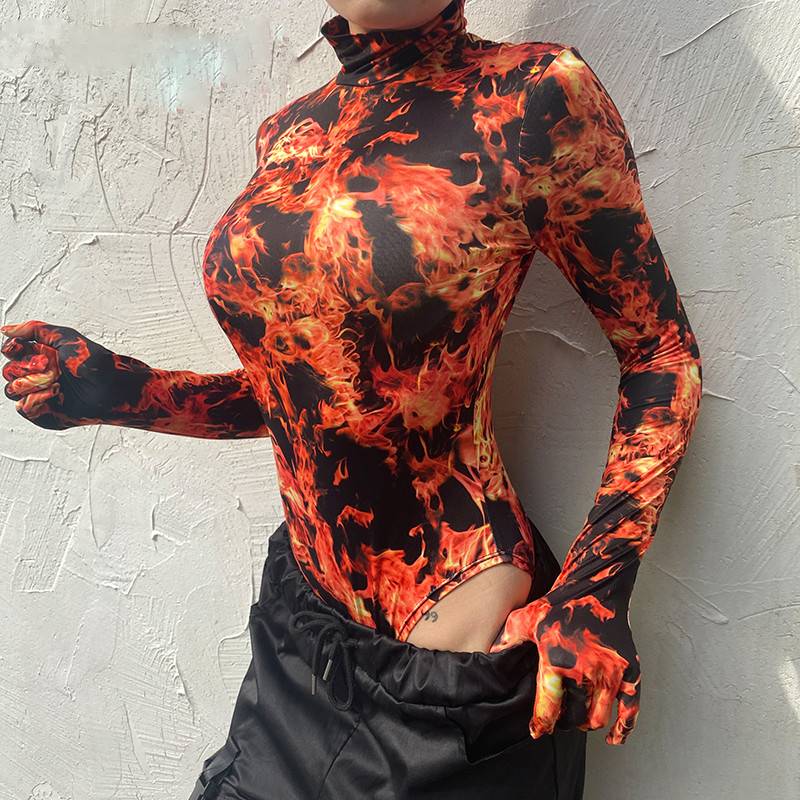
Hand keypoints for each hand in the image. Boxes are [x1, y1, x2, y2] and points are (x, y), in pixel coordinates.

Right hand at [1, 319, 122, 429]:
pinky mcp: (45, 413)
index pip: (11, 352)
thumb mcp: (65, 337)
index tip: (20, 347)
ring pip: (11, 390)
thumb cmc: (94, 362)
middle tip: (49, 366)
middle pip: (8, 371)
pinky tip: (55, 393)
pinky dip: (36, 399)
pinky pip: (23, 408)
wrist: (111, 388)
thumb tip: (5, 331)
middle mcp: (39, 375)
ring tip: (55, 381)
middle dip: (25, 367)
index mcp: (42, 356)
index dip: (12, 349)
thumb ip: (35, 330)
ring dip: (30, 383)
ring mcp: (41, 395)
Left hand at [490, 578, 640, 744]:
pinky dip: (623, 728)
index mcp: (556, 661)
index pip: (548, 707)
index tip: (538, 730)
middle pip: (573, 716)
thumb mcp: (524, 619)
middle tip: (559, 720)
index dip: (541, 723)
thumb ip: (507, 641)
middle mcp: (584, 670)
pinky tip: (614, 737)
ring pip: (597, 717)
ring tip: (577, 718)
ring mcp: (609, 672)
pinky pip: (631, 709)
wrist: (593, 587)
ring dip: (586, 723)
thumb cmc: (558, 604)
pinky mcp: (628, 670)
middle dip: (564, 722)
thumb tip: (488, 658)